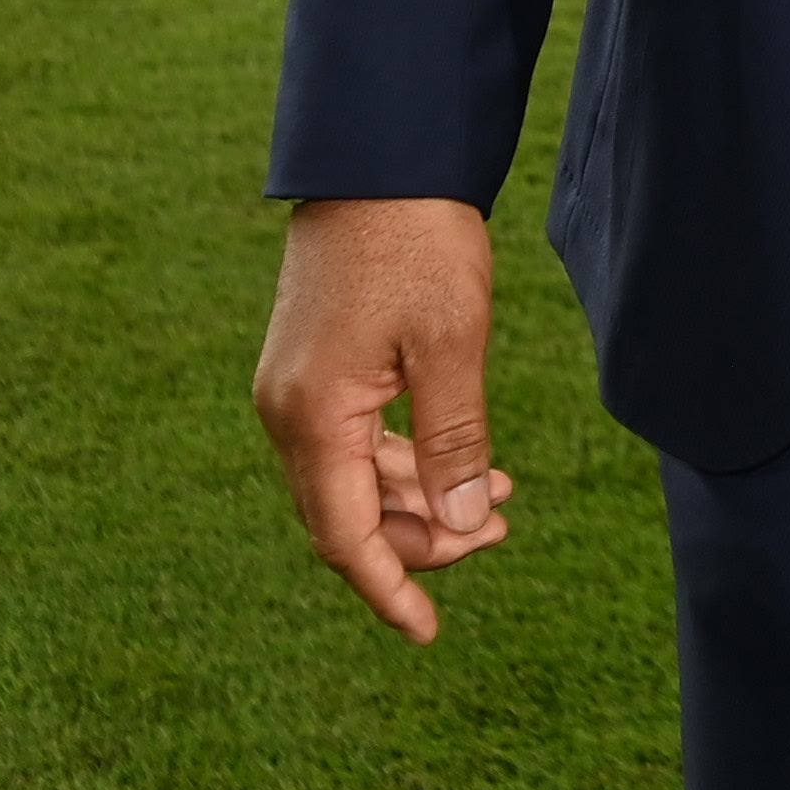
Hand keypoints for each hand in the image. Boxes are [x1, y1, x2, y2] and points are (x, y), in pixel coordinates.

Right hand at [254, 195, 513, 642]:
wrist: (379, 158)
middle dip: (423, 538)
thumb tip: (465, 525)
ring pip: (354, 478)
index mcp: (313, 416)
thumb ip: (454, 441)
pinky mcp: (314, 365)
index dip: (388, 587)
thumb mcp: (452, 344)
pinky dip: (406, 459)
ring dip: (422, 498)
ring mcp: (295, 389)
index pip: (344, 535)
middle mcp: (288, 412)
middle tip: (502, 531)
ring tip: (501, 497)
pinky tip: (465, 457)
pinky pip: (354, 439)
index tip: (427, 631)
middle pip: (349, 513)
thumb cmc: (417, 242)